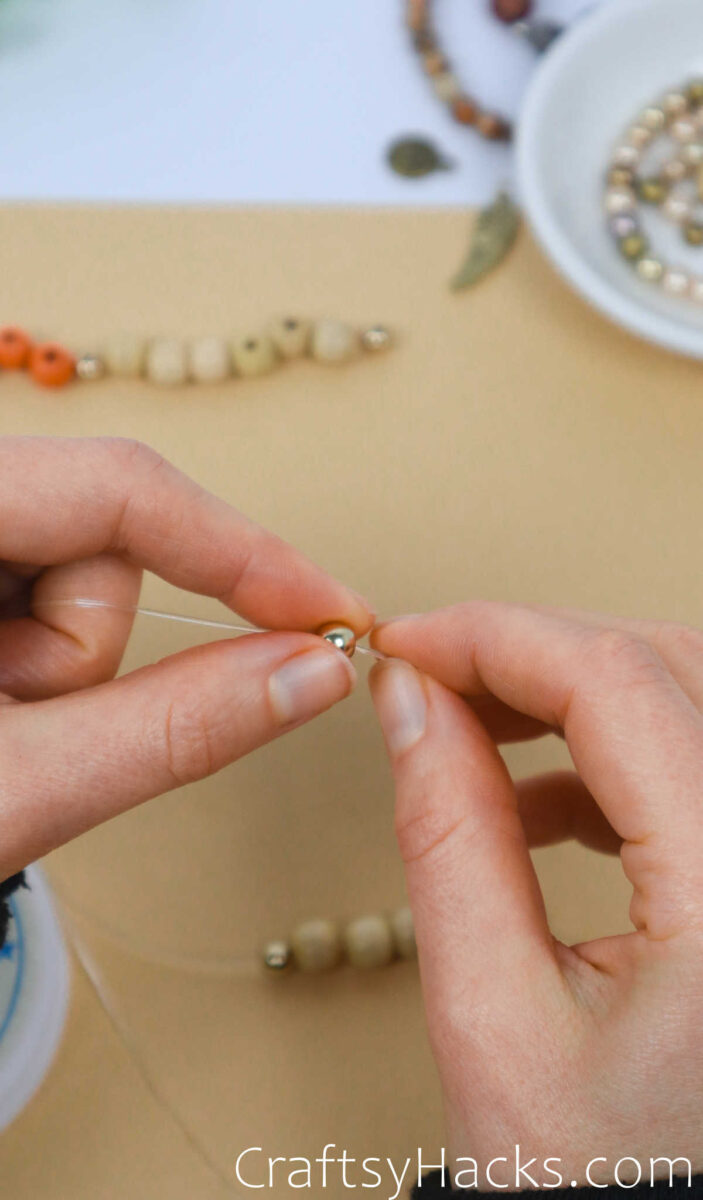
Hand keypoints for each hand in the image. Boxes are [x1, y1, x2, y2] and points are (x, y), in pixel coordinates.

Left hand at [0, 436, 370, 877]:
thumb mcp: (22, 784)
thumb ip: (175, 726)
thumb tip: (318, 673)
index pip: (123, 486)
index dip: (243, 552)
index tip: (329, 612)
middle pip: (102, 531)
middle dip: (88, 644)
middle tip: (26, 720)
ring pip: (78, 562)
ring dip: (60, 658)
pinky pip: (47, 578)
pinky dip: (41, 649)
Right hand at [370, 603, 702, 1188]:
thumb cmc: (606, 1192)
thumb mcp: (494, 1018)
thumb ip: (448, 837)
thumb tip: (413, 707)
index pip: (617, 685)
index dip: (497, 638)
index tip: (412, 642)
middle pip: (668, 667)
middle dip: (536, 652)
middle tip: (435, 673)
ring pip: (687, 699)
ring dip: (576, 693)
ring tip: (475, 729)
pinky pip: (696, 765)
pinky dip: (614, 755)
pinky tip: (544, 802)